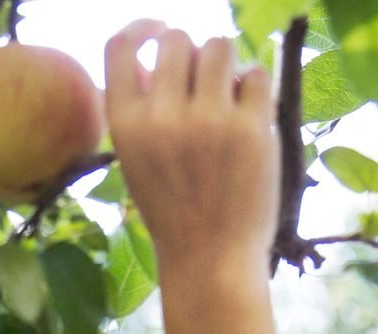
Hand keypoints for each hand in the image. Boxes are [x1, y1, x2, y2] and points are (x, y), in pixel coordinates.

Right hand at [104, 22, 279, 284]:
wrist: (210, 260)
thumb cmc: (173, 210)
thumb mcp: (136, 162)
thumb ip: (141, 112)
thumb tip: (158, 58)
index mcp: (125, 126)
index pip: (121, 47)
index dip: (143, 29)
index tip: (158, 32)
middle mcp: (163, 117)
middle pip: (178, 40)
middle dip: (192, 53)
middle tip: (204, 83)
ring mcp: (209, 120)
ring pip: (220, 46)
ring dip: (226, 64)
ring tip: (228, 96)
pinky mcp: (251, 128)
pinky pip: (256, 74)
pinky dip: (254, 87)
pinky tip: (250, 114)